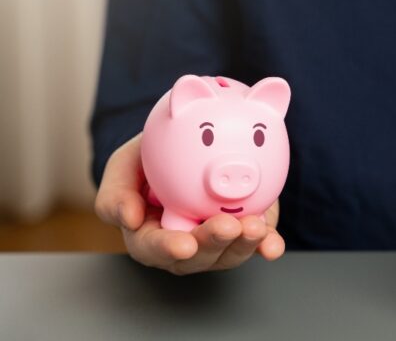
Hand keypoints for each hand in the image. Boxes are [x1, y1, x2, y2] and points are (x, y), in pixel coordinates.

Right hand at [95, 134, 284, 274]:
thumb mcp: (125, 164)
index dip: (168, 249)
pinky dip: (266, 245)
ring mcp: (217, 242)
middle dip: (213, 245)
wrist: (192, 142)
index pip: (152, 249)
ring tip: (255, 227)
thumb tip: (127, 218)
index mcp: (148, 234)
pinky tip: (272, 245)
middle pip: (196, 257)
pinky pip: (257, 243)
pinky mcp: (244, 232)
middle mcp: (184, 243)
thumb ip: (117, 189)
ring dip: (243, 245)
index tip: (184, 245)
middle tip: (226, 228)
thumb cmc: (152, 157)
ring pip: (228, 254)